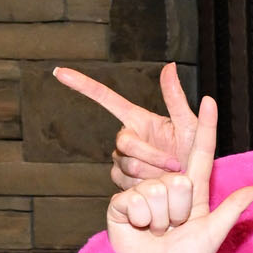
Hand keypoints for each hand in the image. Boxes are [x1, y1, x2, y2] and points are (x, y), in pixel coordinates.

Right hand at [55, 59, 197, 191]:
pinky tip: (158, 186)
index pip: (105, 98)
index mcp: (137, 119)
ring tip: (170, 176)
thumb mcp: (190, 125)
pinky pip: (125, 183)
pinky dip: (146, 186)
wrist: (192, 187)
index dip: (83, 85)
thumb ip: (176, 98)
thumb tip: (170, 66)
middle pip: (125, 143)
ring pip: (126, 165)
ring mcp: (121, 160)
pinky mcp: (120, 180)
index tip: (59, 72)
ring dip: (152, 173)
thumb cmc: (193, 154)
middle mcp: (126, 138)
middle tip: (176, 165)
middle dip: (152, 155)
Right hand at [102, 90, 252, 252]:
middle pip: (178, 180)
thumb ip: (233, 208)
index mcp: (193, 190)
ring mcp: (144, 192)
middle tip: (175, 227)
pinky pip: (134, 198)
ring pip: (157, 189)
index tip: (210, 100)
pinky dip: (140, 219)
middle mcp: (168, 186)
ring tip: (158, 230)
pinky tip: (139, 228)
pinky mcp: (122, 201)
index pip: (200, 152)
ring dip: (160, 217)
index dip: (205, 126)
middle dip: (179, 210)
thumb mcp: (214, 231)